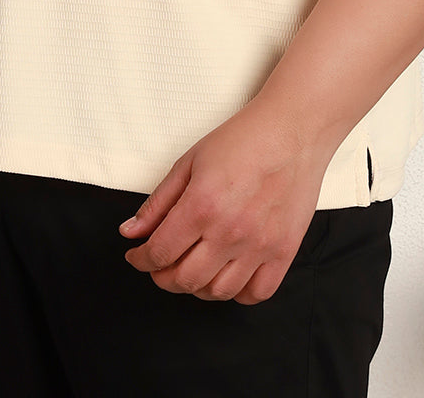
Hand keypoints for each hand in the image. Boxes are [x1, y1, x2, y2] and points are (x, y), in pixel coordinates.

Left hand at [119, 98, 330, 303]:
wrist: (293, 129)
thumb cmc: (243, 139)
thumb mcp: (190, 162)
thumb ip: (158, 202)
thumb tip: (130, 231)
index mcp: (202, 205)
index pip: (159, 253)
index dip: (141, 259)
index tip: (137, 256)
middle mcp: (230, 231)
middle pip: (184, 280)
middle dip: (162, 277)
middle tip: (161, 264)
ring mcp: (260, 245)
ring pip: (218, 292)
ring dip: (197, 287)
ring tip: (193, 268)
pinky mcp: (285, 251)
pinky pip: (257, 293)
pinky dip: (238, 292)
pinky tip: (228, 274)